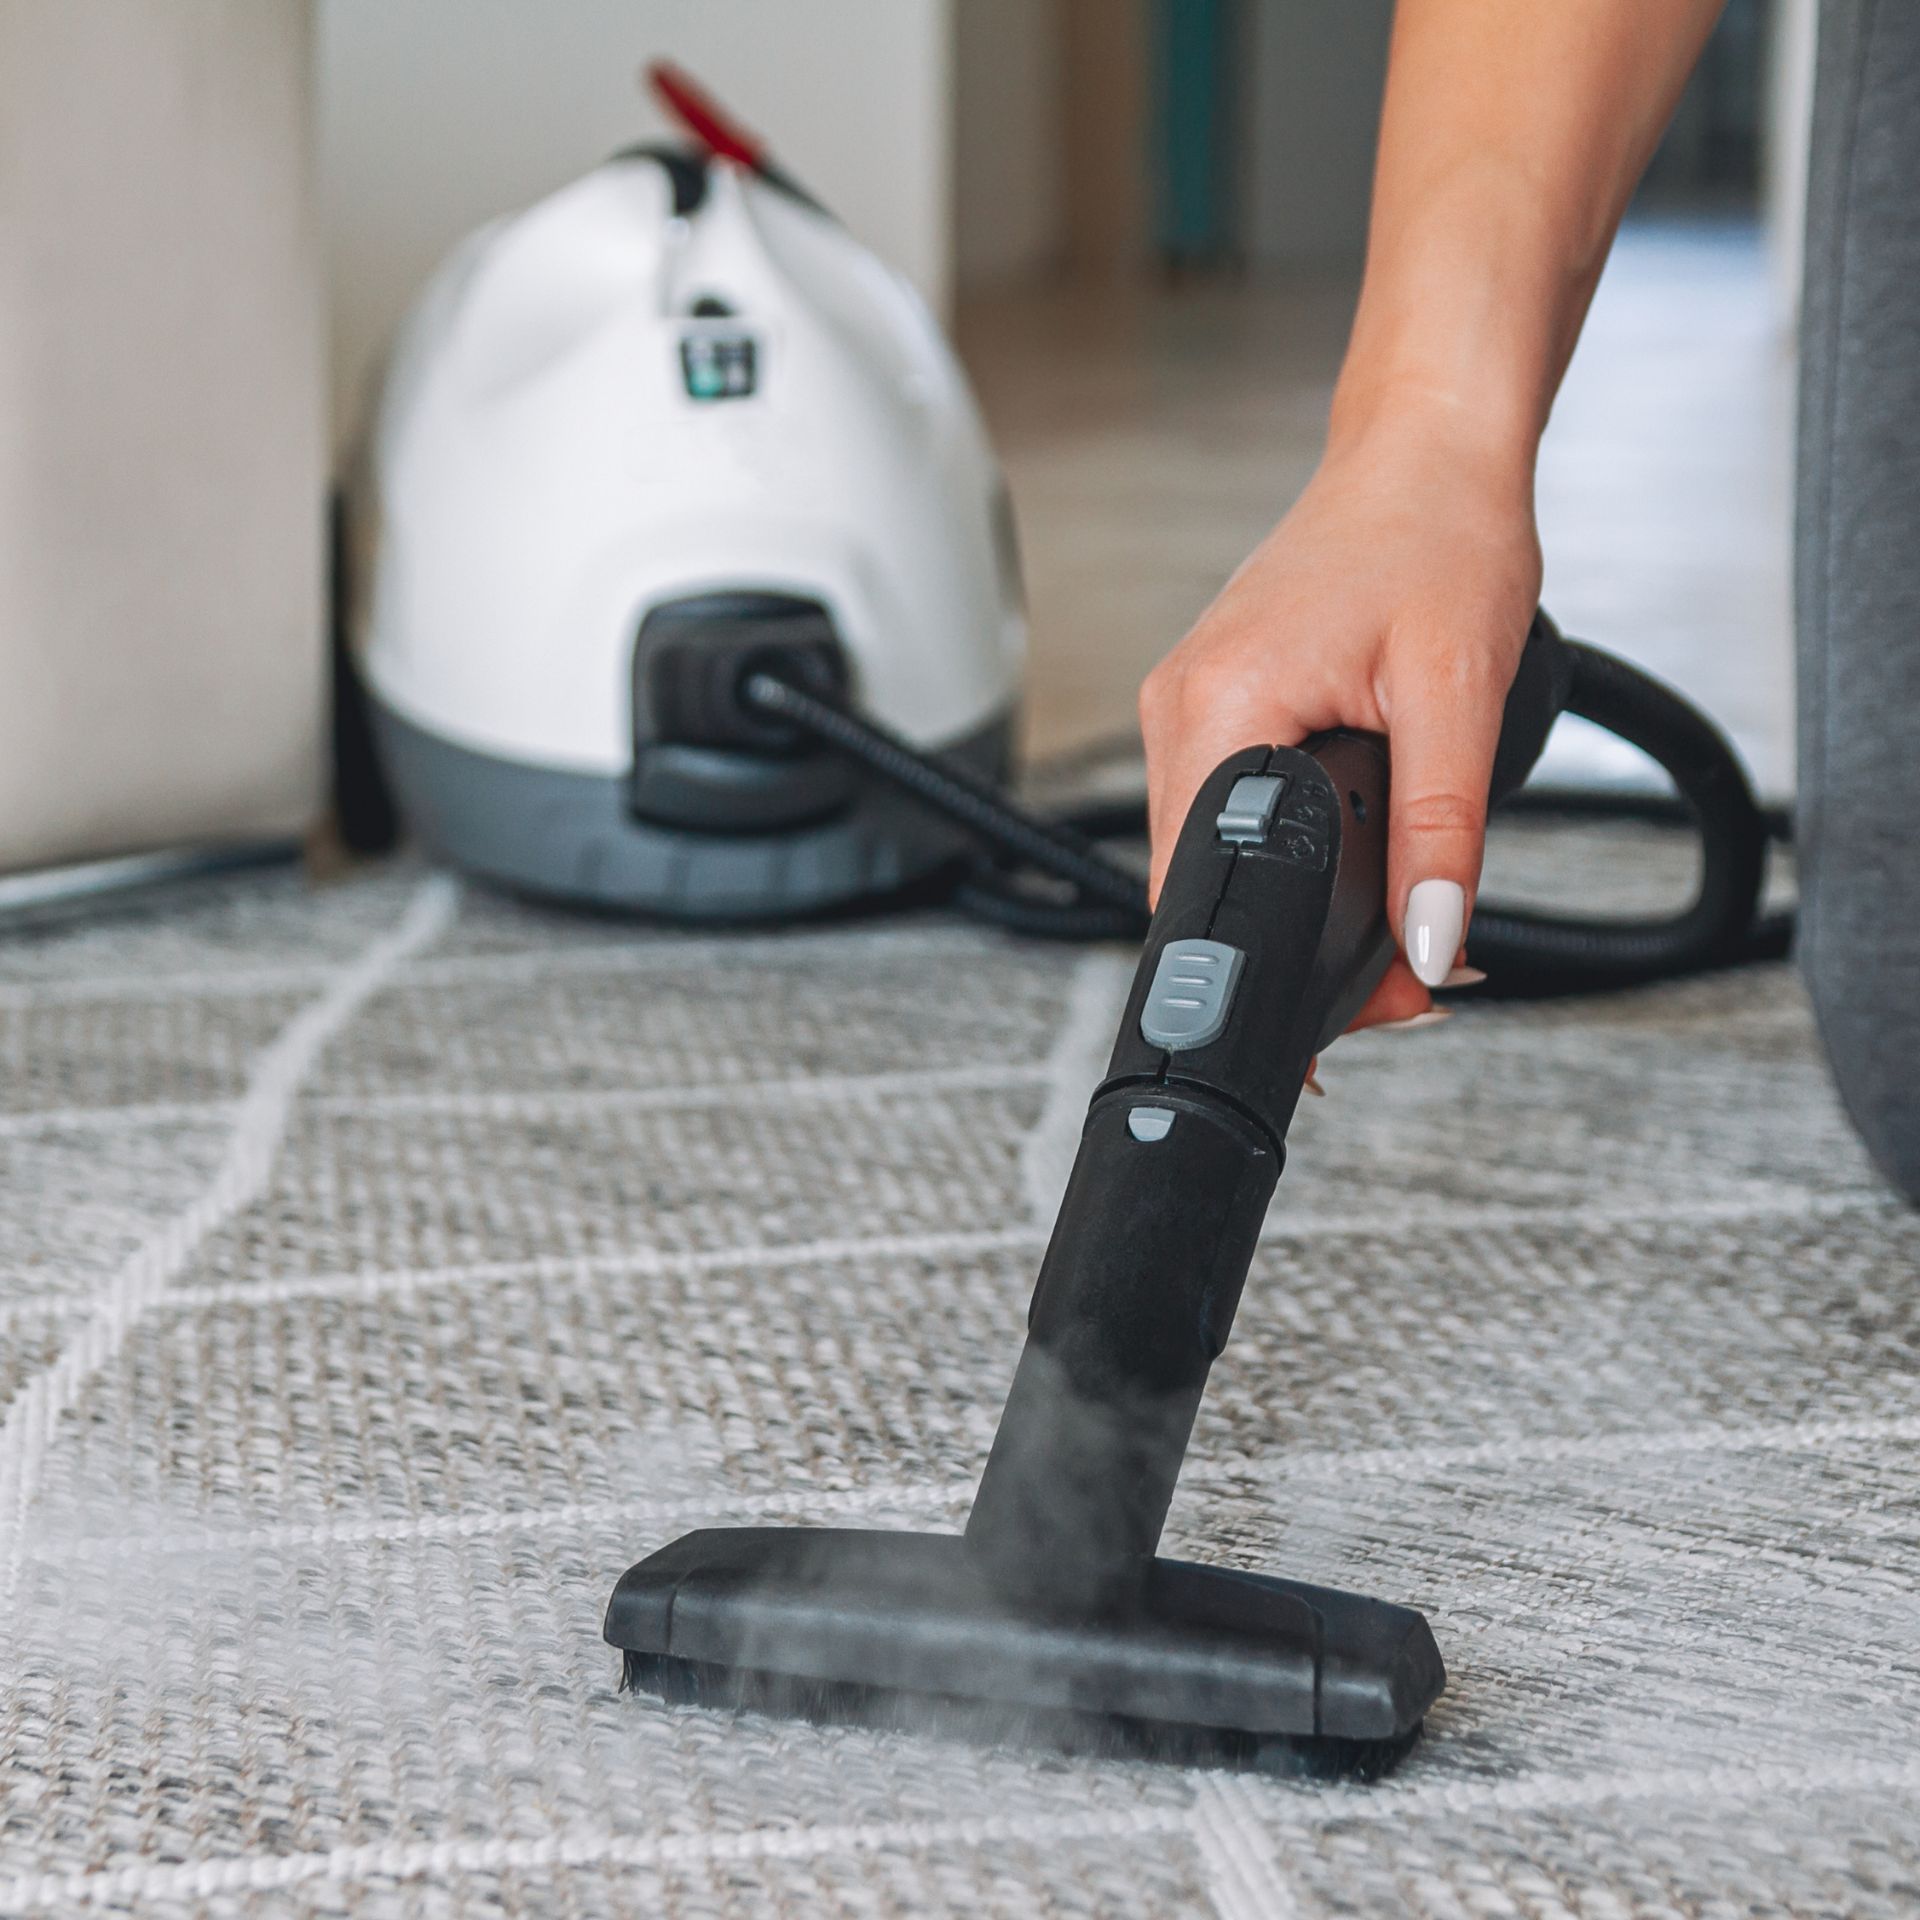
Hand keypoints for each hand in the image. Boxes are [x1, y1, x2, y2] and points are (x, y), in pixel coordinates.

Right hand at [1138, 407, 1541, 1030]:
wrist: (1425, 450)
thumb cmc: (1437, 533)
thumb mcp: (1458, 692)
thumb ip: (1441, 832)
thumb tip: (1424, 940)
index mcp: (1217, 706)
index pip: (1201, 890)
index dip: (1271, 970)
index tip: (1342, 1014)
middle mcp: (1179, 708)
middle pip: (1201, 884)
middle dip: (1297, 950)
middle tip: (1405, 972)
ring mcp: (1188, 704)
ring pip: (1213, 853)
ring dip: (1293, 900)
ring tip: (1393, 910)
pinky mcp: (1213, 700)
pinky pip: (1227, 805)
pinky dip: (1284, 847)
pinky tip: (1349, 849)